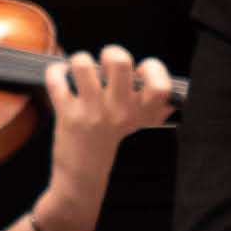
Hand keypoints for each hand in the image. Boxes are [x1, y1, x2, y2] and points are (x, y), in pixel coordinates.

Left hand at [37, 45, 182, 230]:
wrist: (83, 178)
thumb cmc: (112, 145)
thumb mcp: (142, 129)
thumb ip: (158, 109)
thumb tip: (175, 95)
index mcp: (141, 113)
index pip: (160, 85)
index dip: (152, 67)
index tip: (141, 72)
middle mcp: (118, 111)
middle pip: (120, 61)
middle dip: (111, 52)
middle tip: (106, 66)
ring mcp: (92, 112)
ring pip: (83, 64)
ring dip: (80, 61)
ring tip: (82, 72)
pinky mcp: (66, 114)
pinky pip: (56, 78)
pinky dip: (55, 72)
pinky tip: (61, 78)